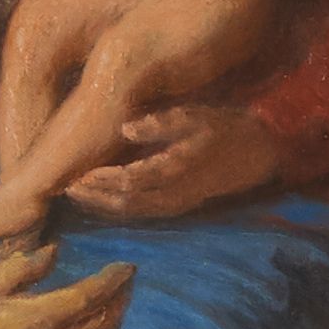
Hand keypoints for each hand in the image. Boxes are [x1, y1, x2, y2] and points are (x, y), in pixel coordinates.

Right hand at [0, 247, 134, 328]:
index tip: (126, 268)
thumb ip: (21, 268)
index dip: (114, 280)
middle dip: (119, 299)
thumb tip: (55, 251)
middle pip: (105, 321)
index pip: (90, 295)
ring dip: (115, 328)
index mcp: (38, 318)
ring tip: (111, 313)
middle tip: (122, 285)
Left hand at [65, 105, 281, 222]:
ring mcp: (179, 202)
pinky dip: (120, 207)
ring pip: (134, 211)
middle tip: (65, 187)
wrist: (262, 150)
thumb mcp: (198, 116)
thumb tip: (126, 129)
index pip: (130, 181)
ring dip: (103, 205)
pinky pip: (144, 212)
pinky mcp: (182, 204)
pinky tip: (105, 199)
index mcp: (178, 170)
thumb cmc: (228, 126)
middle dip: (94, 197)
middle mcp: (176, 193)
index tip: (75, 174)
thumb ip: (162, 123)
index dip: (100, 181)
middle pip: (126, 202)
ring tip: (78, 195)